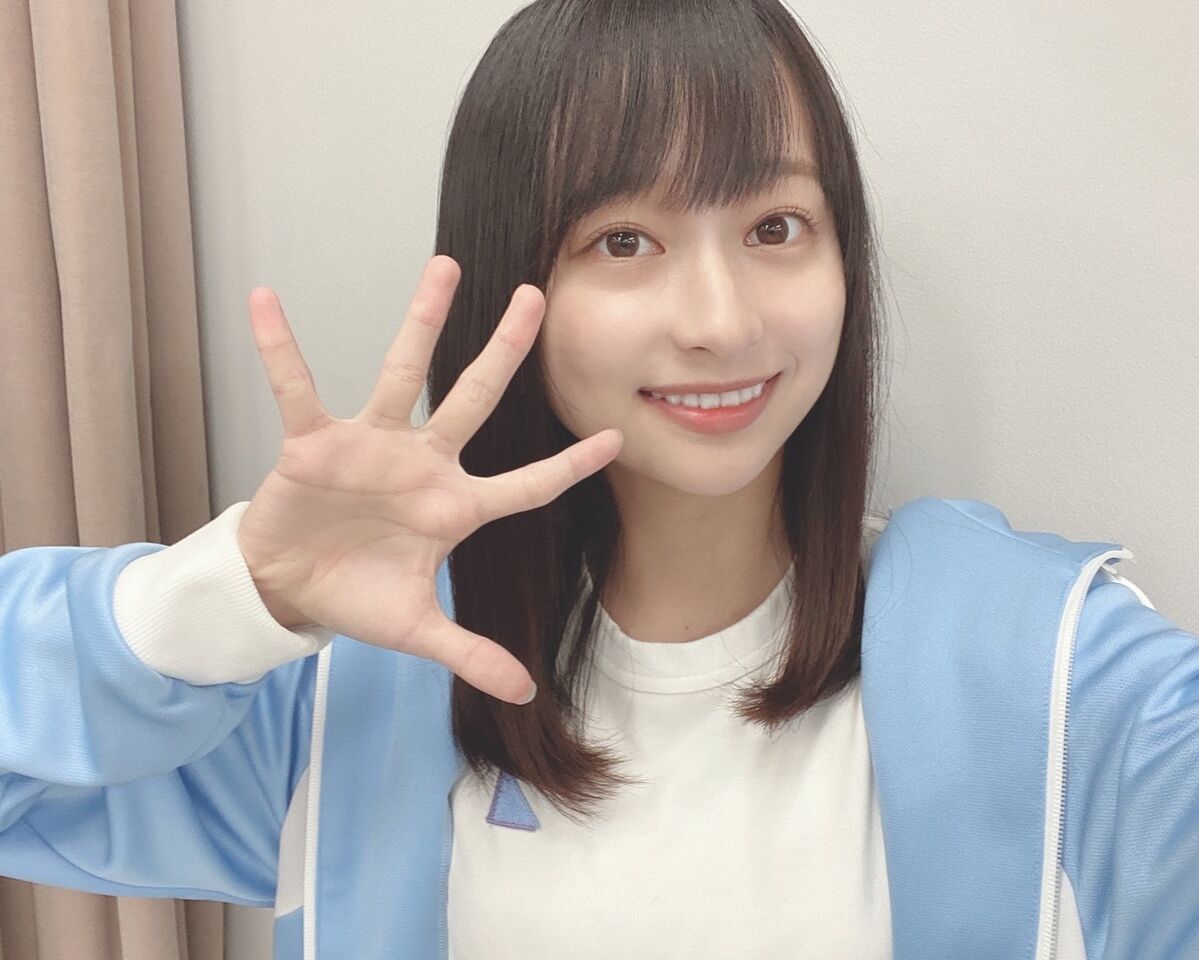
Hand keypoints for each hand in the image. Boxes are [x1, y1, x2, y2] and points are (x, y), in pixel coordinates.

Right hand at [236, 255, 621, 704]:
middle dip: (506, 352)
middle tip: (538, 299)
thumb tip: (526, 694)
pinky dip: (280, 349)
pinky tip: (265, 302)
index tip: (617, 439)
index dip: (569, 466)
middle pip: (474, 399)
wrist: (290, 588)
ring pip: (402, 373)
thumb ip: (471, 653)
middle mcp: (422, 464)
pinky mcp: (314, 443)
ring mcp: (371, 446)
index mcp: (454, 507)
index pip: (526, 485)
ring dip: (421, 322)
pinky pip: (297, 387)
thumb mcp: (418, 630)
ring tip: (446, 267)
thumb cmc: (358, 596)